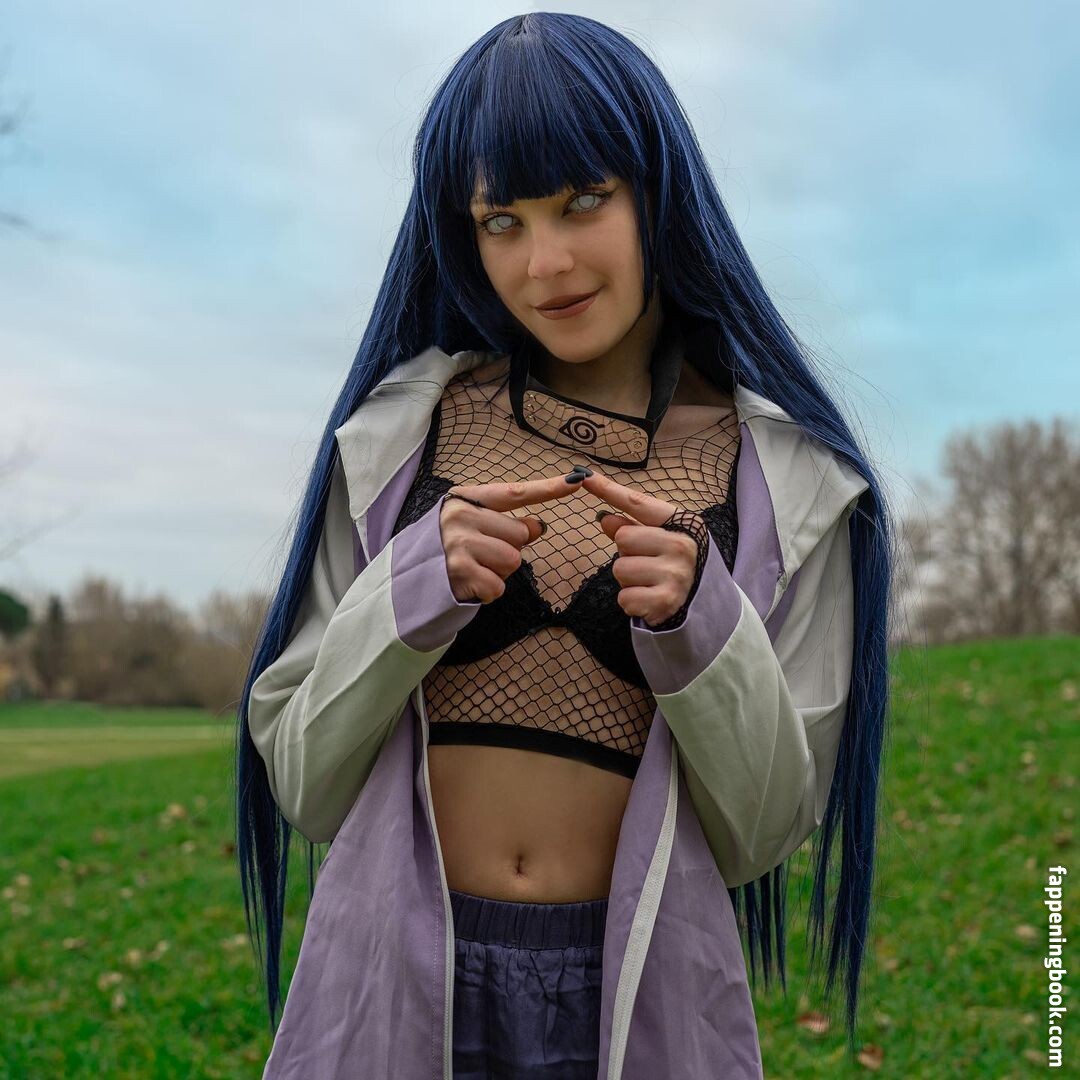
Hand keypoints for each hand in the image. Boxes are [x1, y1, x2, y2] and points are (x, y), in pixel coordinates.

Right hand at [439, 471, 585, 603]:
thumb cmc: (446, 550)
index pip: (514, 493)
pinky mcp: (459, 573)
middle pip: (520, 534)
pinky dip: (489, 591)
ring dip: (500, 571)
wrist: (406, 580)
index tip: (577, 481)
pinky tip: (470, 584)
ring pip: (513, 560)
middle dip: (509, 549)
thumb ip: (504, 523)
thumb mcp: (471, 526)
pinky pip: (499, 585)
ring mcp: (459, 544)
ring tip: (475, 569)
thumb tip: (538, 526)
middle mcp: (461, 516)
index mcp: (466, 499)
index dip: (548, 488)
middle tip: (481, 555)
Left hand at [578, 467, 709, 627]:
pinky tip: (648, 601)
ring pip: (620, 569)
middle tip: (646, 565)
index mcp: (682, 524)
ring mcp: (675, 575)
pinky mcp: (665, 602)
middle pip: (623, 538)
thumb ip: (631, 528)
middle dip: (626, 554)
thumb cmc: (672, 567)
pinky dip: (630, 602)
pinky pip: (624, 597)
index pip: (639, 503)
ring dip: (626, 580)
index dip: (609, 490)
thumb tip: (604, 518)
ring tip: (647, 583)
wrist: (703, 606)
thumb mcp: (658, 541)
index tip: (585, 477)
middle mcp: (681, 546)